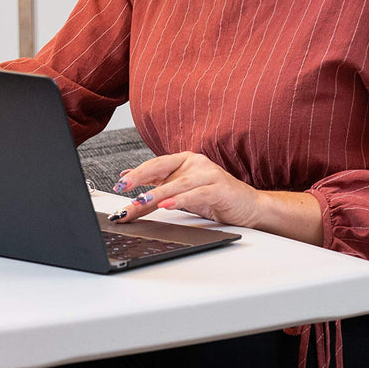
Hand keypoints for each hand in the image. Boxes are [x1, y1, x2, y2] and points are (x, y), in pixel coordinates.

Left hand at [106, 151, 260, 227]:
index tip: (120, 184)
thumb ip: (157, 184)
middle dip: (140, 179)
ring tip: (141, 202)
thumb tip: (126, 176)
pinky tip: (167, 205)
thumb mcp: (181, 191)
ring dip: (157, 193)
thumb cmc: (214, 197)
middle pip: (163, 168)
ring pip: (178, 183)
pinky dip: (180, 200)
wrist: (248, 206)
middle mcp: (196, 163)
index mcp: (185, 160)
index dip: (137, 173)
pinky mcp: (220, 188)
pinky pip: (197, 194)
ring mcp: (209, 174)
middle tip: (123, 189)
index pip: (155, 164)